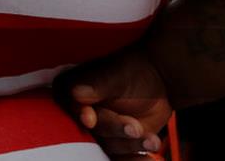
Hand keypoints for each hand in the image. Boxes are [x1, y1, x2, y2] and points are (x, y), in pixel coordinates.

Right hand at [56, 46, 171, 158]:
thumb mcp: (116, 76)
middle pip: (88, 130)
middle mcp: (79, 113)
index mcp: (71, 90)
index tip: (89, 119)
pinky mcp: (112, 145)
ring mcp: (95, 131)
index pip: (67, 105)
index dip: (78, 113)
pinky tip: (148, 157)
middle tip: (135, 128)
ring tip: (151, 139)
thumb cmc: (133, 72)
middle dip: (114, 128)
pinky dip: (133, 158)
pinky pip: (119, 158)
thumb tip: (76, 93)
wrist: (157, 82)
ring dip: (130, 143)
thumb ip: (97, 85)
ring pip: (106, 145)